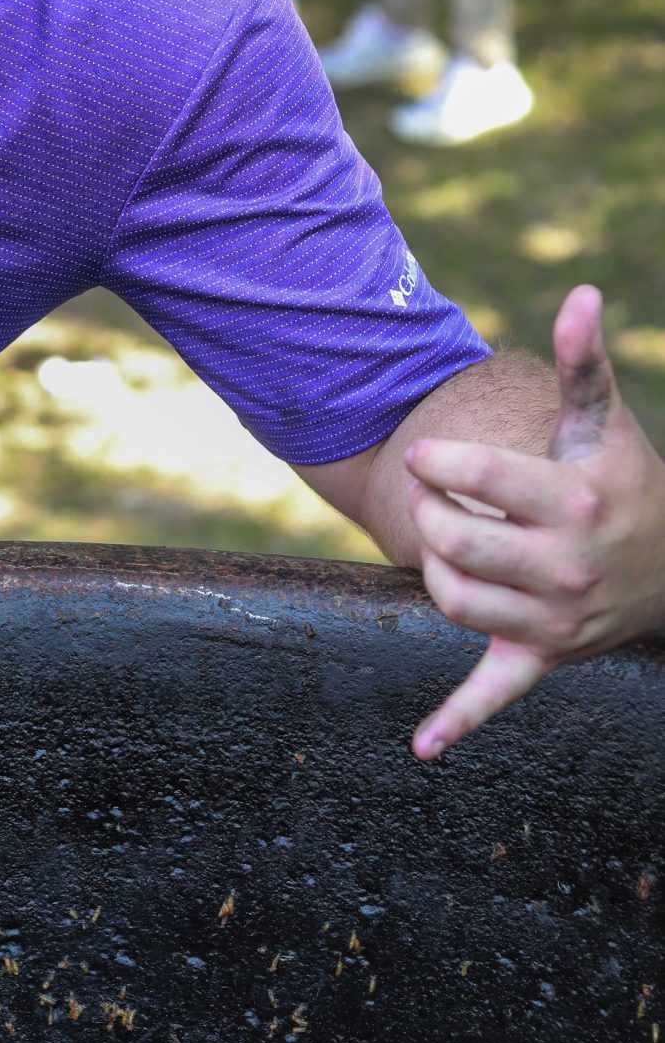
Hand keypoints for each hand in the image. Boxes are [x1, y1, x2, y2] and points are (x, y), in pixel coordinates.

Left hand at [405, 287, 664, 757]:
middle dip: (427, 515)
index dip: (437, 464)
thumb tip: (581, 293)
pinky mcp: (541, 659)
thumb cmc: (620, 480)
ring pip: (452, 601)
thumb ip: (583, 364)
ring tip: (447, 546)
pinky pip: (494, 696)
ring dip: (433, 573)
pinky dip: (456, 723)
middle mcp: (565, 566)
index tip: (428, 458)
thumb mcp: (601, 425)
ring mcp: (553, 620)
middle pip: (451, 541)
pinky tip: (422, 749)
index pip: (475, 478)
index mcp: (575, 501)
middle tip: (433, 500)